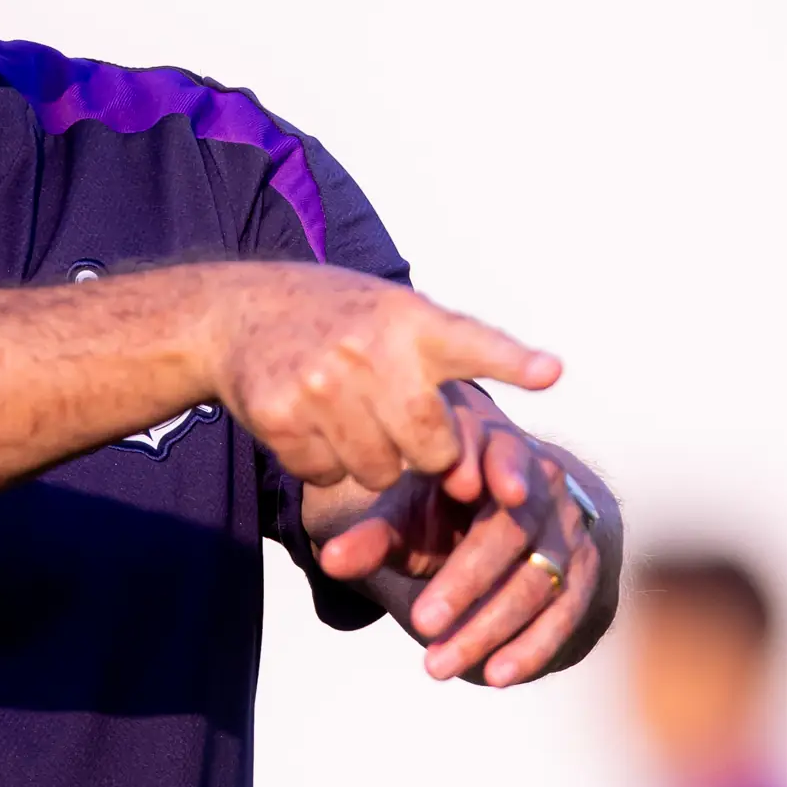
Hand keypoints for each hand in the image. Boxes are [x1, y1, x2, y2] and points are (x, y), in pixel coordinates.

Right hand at [207, 265, 559, 490]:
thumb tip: (475, 457)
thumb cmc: (338, 321)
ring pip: (378, 472)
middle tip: (396, 421)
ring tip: (346, 413)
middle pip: (430, 450)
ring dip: (369, 461)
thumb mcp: (395, 313)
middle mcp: (367, 348)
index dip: (512, 361)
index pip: (471, 342)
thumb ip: (443, 364)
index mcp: (409, 320)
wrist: (237, 311)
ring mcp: (320, 382)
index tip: (549, 372)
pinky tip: (307, 420)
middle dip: (423, 453)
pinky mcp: (279, 415)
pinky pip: (325, 475)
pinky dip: (321, 462)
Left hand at [315, 384, 609, 686]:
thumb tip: (330, 561)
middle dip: (467, 579)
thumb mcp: (406, 517)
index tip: (462, 485)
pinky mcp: (585, 573)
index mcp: (495, 449)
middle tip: (421, 622)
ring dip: (489, 627)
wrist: (508, 527)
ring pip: (538, 580)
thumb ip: (373, 536)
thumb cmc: (444, 513)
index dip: (489, 465)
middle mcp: (542, 482)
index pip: (497, 450)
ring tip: (438, 665)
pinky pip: (566, 614)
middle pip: (511, 530)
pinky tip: (495, 674)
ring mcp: (570, 529)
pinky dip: (532, 647)